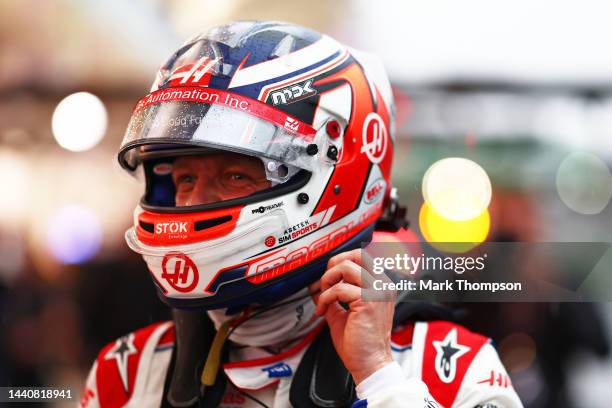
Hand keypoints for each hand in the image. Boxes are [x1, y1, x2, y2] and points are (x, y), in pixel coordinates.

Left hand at [311, 249, 395, 384]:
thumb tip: (315, 284)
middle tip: (325, 284)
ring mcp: (377, 291)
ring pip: (346, 266)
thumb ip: (333, 295)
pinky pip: (339, 288)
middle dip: (335, 265)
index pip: (361, 257)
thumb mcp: (343, 312)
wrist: (369, 364)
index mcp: (380, 285)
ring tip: (324, 299)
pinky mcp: (368, 301)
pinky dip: (325, 298)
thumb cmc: (359, 343)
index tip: (327, 282)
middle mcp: (382, 284)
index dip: (339, 265)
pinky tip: (323, 310)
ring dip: (328, 281)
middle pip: (357, 254)